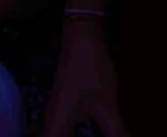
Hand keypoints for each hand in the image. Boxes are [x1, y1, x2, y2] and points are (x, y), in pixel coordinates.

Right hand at [41, 20, 130, 136]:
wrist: (82, 40)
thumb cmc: (90, 71)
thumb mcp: (106, 106)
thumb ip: (116, 133)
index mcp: (55, 128)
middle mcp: (51, 125)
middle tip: (101, 133)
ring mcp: (57, 117)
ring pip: (62, 136)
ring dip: (81, 135)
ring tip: (101, 131)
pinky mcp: (65, 110)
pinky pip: (67, 131)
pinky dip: (80, 134)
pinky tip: (97, 131)